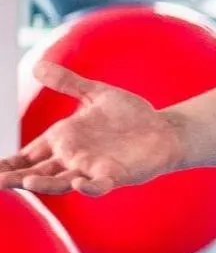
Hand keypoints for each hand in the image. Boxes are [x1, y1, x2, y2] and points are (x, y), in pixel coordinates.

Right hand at [0, 61, 187, 196]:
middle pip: (37, 172)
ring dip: (45, 182)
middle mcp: (72, 158)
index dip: (9, 163)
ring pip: (62, 181)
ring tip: (28, 180)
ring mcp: (92, 169)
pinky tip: (81, 183)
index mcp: (63, 140)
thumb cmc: (129, 114)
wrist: (164, 129)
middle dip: (16, 178)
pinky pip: (99, 184)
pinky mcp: (115, 175)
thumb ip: (67, 83)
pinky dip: (90, 186)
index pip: (27, 155)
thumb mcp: (95, 93)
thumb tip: (37, 65)